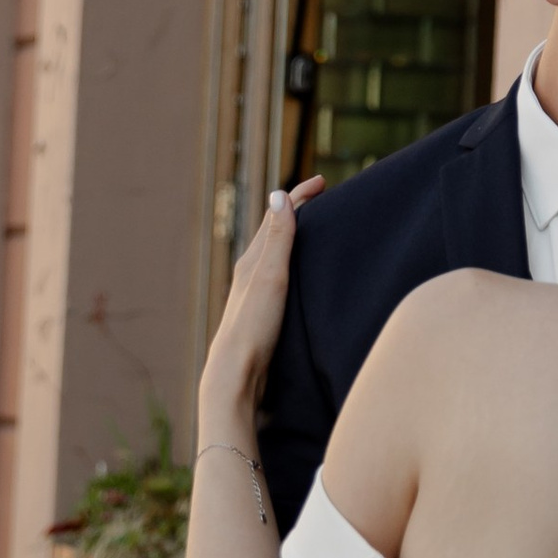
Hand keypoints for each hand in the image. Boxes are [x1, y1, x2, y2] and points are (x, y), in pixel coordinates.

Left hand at [200, 176, 321, 431]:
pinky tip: (296, 276)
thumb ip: (278, 239)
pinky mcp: (259, 314)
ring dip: (291, 237)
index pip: (277, 217)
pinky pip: (276, 276)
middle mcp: (249, 274)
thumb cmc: (252, 328)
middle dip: (295, 211)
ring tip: (312, 230)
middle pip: (274, 232)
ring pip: (274, 255)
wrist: (234, 376)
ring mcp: (252, 294)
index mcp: (252, 261)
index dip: (299, 196)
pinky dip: (288, 263)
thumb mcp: (270, 279)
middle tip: (320, 198)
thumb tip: (279, 196)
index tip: (323, 182)